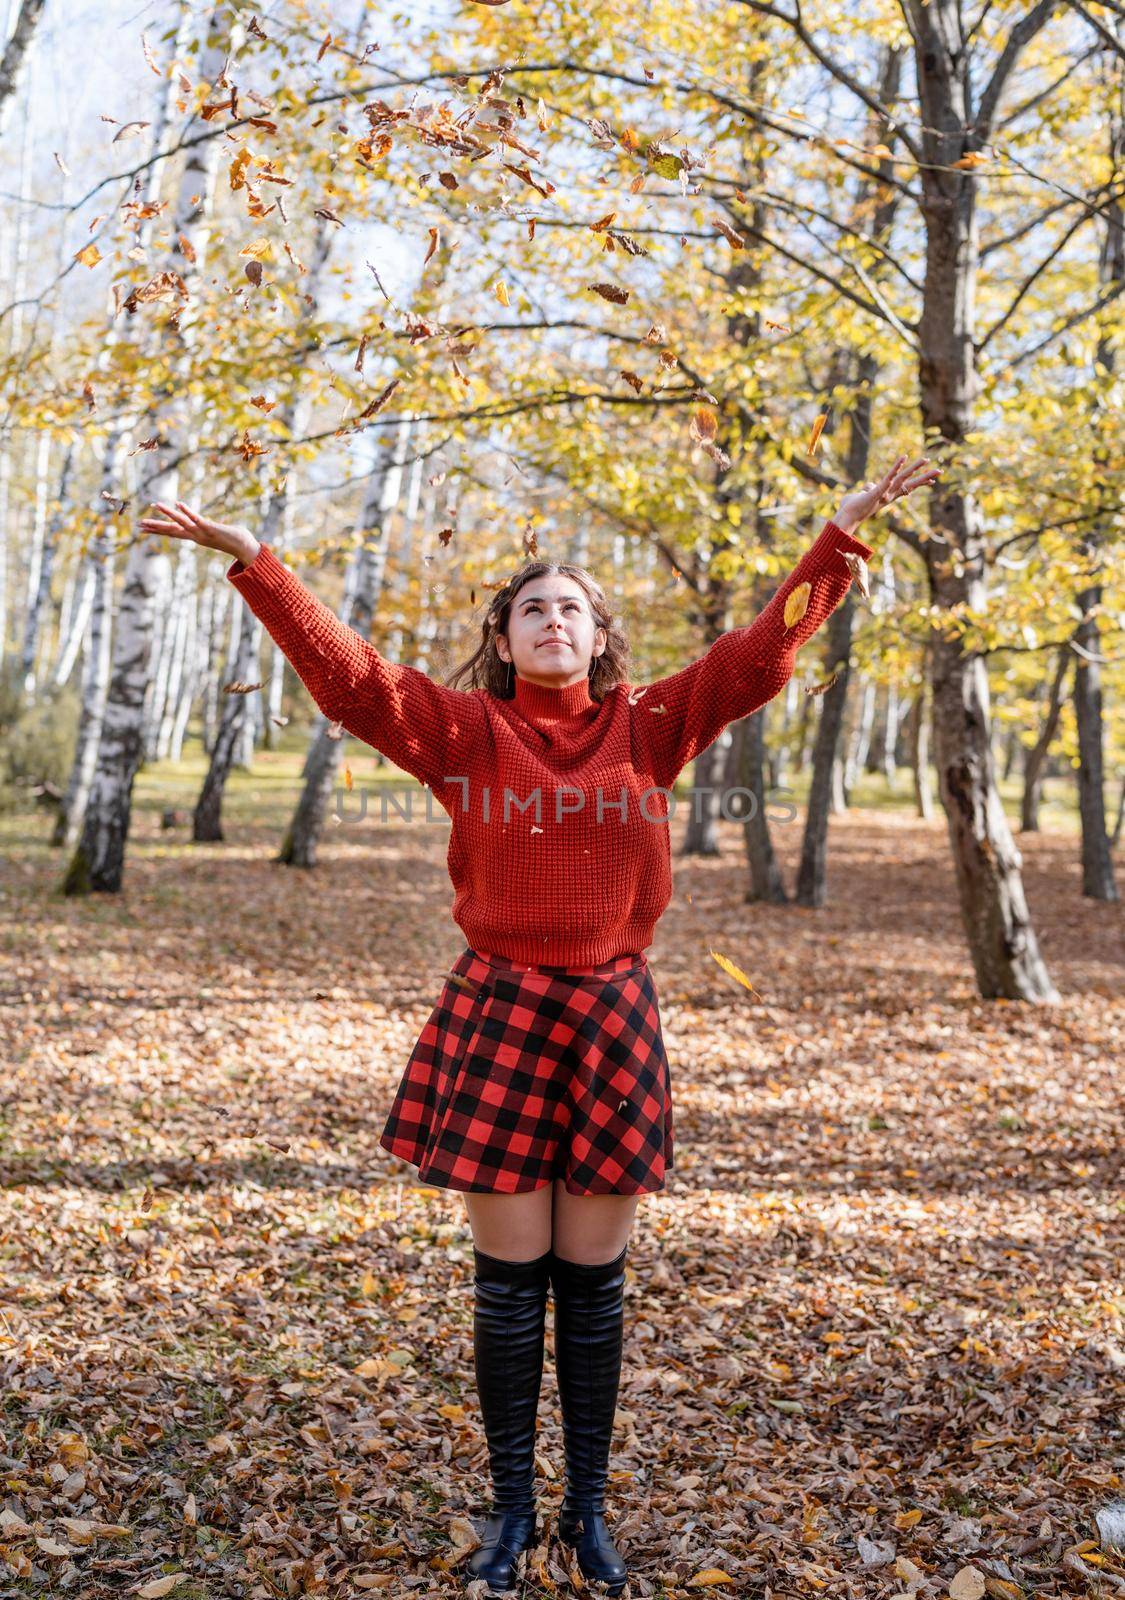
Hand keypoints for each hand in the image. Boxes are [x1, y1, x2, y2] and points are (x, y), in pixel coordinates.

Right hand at [137, 499, 259, 565]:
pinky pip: (196, 518)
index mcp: (194, 536)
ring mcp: (201, 532)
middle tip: (138, 524)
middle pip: (171, 530)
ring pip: (181, 522)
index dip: (156, 530)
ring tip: (156, 504)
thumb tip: (202, 526)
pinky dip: (187, 511)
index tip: (141, 529)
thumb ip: (206, 530)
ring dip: (168, 513)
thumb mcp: (214, 534)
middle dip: (154, 526)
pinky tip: (178, 503)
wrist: (245, 547)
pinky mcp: (210, 528)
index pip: (171, 532)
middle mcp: (195, 535)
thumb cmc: (231, 539)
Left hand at [834, 454, 941, 531]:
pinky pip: (884, 483)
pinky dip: (890, 477)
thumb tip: (869, 486)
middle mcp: (890, 494)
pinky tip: (897, 470)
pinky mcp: (875, 494)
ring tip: (925, 460)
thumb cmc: (856, 505)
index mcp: (890, 494)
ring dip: (912, 469)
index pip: (908, 487)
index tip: (934, 481)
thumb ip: (870, 488)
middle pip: (911, 483)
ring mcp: (884, 494)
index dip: (920, 483)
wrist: (847, 515)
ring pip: (901, 479)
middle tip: (940, 471)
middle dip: (925, 476)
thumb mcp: (866, 494)